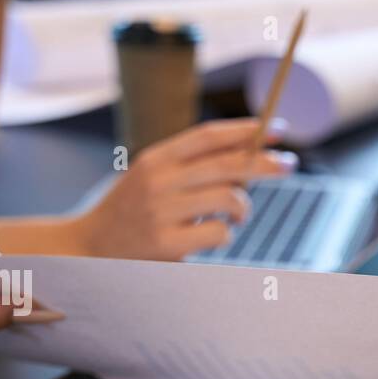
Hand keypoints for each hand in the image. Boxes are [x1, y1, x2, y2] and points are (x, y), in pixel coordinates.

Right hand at [74, 118, 296, 260]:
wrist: (88, 249)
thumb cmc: (132, 215)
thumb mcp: (153, 180)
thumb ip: (193, 170)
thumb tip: (249, 166)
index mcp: (155, 158)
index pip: (208, 136)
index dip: (245, 131)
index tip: (276, 130)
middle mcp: (157, 180)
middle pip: (226, 165)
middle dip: (264, 163)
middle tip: (289, 164)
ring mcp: (161, 212)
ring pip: (227, 199)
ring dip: (242, 208)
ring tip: (237, 216)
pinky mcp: (165, 243)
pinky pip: (218, 234)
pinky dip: (225, 235)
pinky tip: (210, 238)